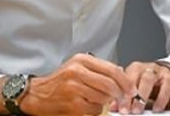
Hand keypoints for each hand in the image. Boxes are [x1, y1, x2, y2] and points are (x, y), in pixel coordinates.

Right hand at [20, 53, 135, 115]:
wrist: (37, 95)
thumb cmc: (59, 82)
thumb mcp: (77, 67)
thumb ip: (98, 69)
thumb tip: (122, 75)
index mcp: (81, 60)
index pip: (112, 69)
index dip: (126, 81)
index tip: (132, 89)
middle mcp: (77, 72)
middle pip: (110, 84)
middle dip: (120, 94)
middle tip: (123, 99)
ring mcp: (74, 88)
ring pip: (104, 97)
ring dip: (106, 102)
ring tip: (99, 100)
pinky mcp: (72, 104)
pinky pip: (95, 109)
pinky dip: (96, 110)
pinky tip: (88, 106)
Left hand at [121, 61, 169, 113]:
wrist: (162, 74)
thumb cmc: (144, 82)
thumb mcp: (132, 87)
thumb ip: (124, 96)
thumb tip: (114, 107)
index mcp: (138, 68)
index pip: (131, 78)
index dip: (127, 95)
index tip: (124, 109)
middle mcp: (153, 69)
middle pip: (148, 78)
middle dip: (142, 95)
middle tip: (137, 111)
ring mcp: (168, 74)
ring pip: (167, 81)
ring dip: (162, 97)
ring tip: (156, 110)